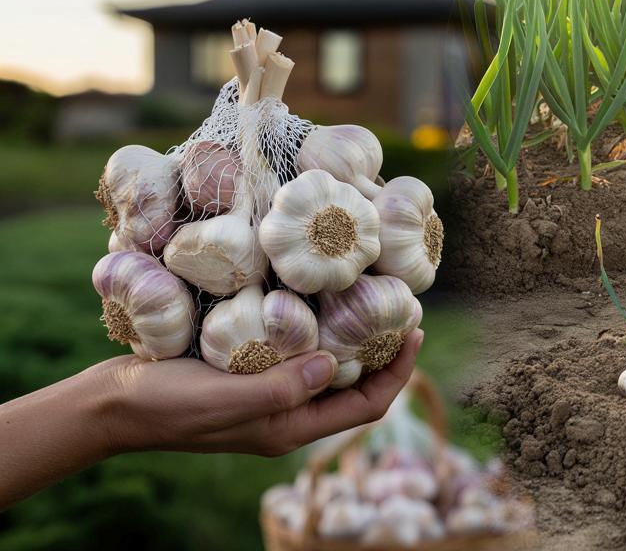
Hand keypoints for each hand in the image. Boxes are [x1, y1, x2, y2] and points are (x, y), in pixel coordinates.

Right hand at [93, 329, 423, 455]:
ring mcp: (266, 394)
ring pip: (326, 367)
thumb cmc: (164, 406)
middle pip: (353, 386)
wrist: (110, 403)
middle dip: (383, 352)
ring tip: (370, 298)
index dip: (397, 372)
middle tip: (402, 308)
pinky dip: (313, 328)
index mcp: (289, 428)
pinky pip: (294, 352)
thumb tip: (331, 366)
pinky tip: (315, 297)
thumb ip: (279, 389)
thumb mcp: (224, 400)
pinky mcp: (246, 372)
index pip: (365, 406)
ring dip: (351, 337)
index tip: (416, 332)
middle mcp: (286, 414)